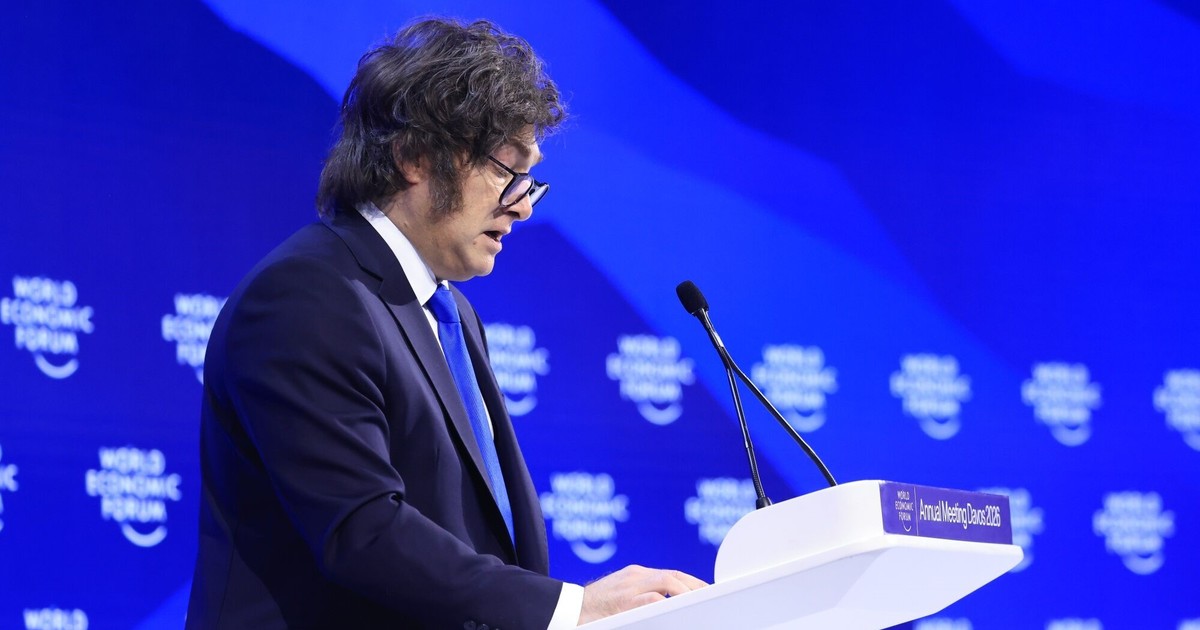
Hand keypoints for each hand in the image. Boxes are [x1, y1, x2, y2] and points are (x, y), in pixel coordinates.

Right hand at [577, 564, 707, 624]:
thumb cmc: (593, 608)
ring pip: (668, 583)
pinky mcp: (624, 601)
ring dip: (686, 593)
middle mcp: (634, 577)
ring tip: (698, 603)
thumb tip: (663, 603)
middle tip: (709, 596)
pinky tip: (678, 612)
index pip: (670, 574)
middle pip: (673, 575)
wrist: (566, 609)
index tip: (704, 591)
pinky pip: (653, 599)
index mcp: (634, 575)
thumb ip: (640, 595)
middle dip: (694, 585)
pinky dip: (668, 604)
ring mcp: (630, 587)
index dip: (690, 582)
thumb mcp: (619, 596)